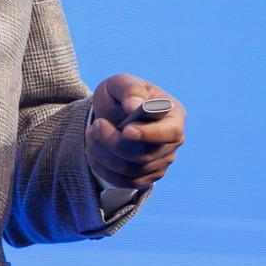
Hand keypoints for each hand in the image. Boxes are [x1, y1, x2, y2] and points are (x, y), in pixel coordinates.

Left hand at [85, 75, 185, 191]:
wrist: (114, 114)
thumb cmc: (121, 96)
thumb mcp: (121, 83)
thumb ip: (130, 89)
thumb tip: (134, 106)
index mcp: (174, 115)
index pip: (170, 132)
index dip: (149, 134)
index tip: (126, 130)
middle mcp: (172, 142)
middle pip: (145, 154)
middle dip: (113, 142)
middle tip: (95, 126)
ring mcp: (161, 162)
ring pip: (130, 170)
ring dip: (103, 154)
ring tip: (91, 134)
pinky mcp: (146, 177)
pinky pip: (123, 181)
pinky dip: (103, 168)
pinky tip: (94, 150)